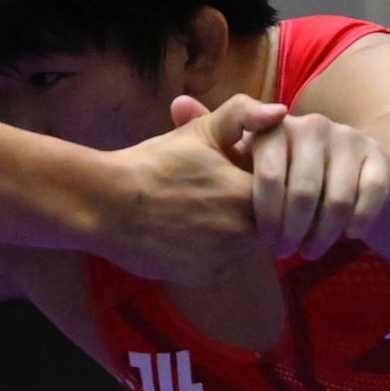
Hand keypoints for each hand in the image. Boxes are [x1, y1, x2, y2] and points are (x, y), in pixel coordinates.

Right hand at [100, 94, 287, 281]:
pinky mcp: (207, 278)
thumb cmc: (154, 163)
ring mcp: (225, 260)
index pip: (282, 193)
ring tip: (204, 212)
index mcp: (248, 194)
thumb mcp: (200, 130)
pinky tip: (191, 233)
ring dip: (237, 232)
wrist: (107, 205)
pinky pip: (226, 265)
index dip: (263, 183)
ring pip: (248, 246)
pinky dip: (217, 252)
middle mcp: (243, 233)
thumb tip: (281, 112)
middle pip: (267, 222)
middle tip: (220, 194)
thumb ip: (244, 116)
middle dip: (252, 209)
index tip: (241, 174)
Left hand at [175, 96, 389, 260]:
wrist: (345, 165)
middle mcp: (313, 126)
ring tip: (310, 251)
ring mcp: (348, 140)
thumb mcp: (248, 151)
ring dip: (322, 233)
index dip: (265, 214)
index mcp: (277, 127)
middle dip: (291, 229)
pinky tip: (349, 238)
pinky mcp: (377, 157)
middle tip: (283, 252)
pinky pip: (370, 194)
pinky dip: (359, 220)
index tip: (262, 240)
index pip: (267, 175)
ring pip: (335, 198)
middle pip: (301, 191)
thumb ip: (217, 133)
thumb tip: (177, 101)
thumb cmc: (283, 166)